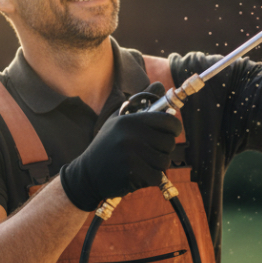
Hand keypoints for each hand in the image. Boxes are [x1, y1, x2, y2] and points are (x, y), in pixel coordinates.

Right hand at [59, 83, 181, 210]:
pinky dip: (151, 178)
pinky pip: (157, 176)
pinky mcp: (131, 173)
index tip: (171, 132)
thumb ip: (142, 102)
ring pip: (164, 161)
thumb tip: (161, 84)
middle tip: (150, 151)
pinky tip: (139, 174)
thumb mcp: (120, 120)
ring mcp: (131, 154)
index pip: (168, 121)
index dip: (175, 127)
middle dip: (163, 149)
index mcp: (131, 120)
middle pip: (169, 142)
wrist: (87, 175)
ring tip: (143, 162)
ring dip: (157, 164)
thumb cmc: (108, 145)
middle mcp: (132, 135)